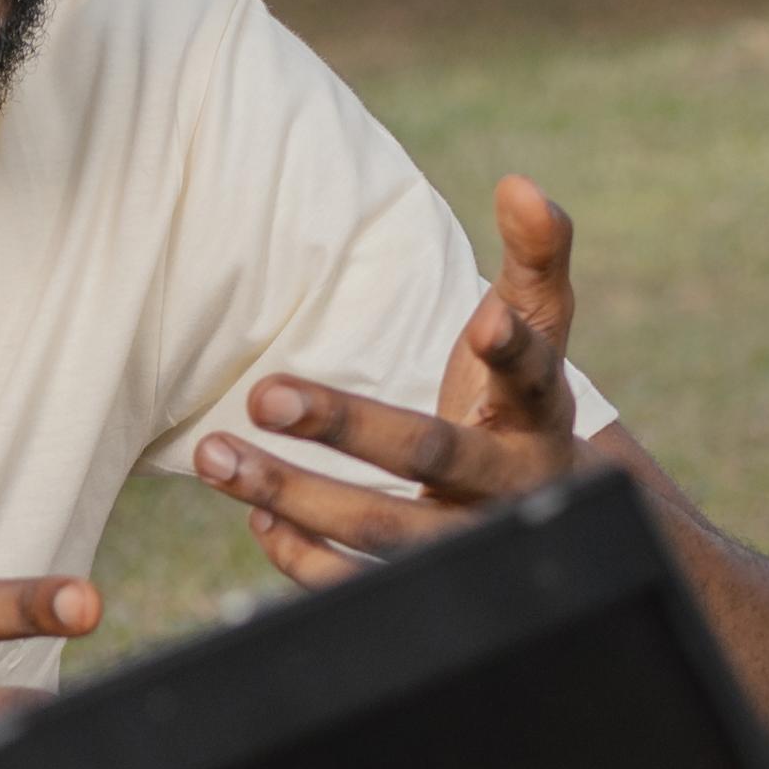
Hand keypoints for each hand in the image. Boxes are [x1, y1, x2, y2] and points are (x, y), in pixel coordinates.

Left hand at [193, 174, 591, 582]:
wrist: (552, 517)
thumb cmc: (524, 401)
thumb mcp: (540, 328)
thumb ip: (536, 254)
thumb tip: (521, 184)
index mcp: (542, 415)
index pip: (535, 375)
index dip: (512, 349)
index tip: (482, 318)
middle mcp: (510, 485)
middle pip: (432, 455)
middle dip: (345, 427)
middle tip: (264, 393)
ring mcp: (465, 542)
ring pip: (382, 530)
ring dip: (293, 495)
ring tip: (216, 455)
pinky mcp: (425, 584)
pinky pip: (360, 584)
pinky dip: (302, 556)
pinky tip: (255, 511)